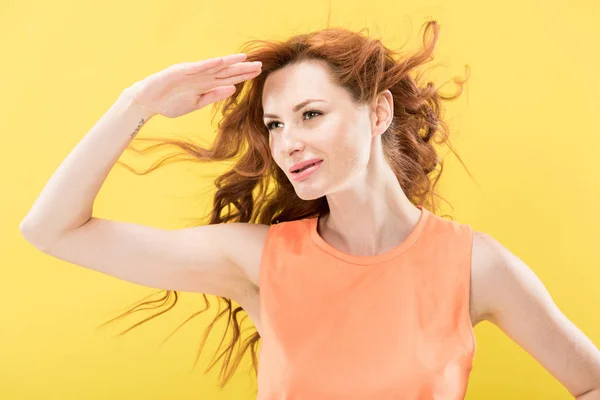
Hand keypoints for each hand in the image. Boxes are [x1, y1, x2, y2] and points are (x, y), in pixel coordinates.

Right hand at [124, 53, 261, 118]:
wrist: (148, 102)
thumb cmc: (171, 103)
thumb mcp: (197, 103)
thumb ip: (214, 95)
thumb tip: (232, 89)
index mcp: (205, 85)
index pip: (228, 79)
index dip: (243, 75)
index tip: (258, 73)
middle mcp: (201, 76)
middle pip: (225, 71)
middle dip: (242, 68)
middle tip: (260, 64)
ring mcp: (191, 73)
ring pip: (214, 66)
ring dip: (229, 62)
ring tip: (244, 58)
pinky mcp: (180, 71)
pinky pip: (197, 67)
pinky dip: (209, 64)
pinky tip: (221, 61)